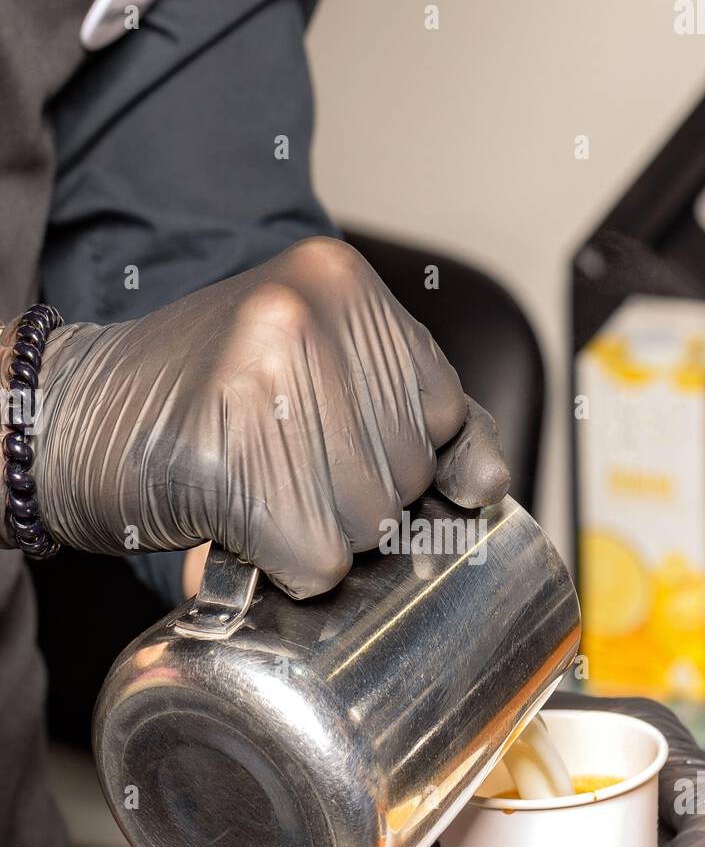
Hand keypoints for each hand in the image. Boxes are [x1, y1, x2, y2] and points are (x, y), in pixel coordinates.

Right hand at [7, 239, 509, 596]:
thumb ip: (419, 411)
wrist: (72, 415)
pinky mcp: (233, 461)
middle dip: (354, 495)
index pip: (445, 411)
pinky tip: (241, 524)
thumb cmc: (202, 397)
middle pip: (409, 473)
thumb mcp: (323, 370)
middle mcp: (311, 316)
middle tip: (279, 465)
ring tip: (257, 488)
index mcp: (342, 280)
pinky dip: (285, 567)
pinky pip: (319, 562)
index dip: (395, 452)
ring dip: (320, 533)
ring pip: (371, 524)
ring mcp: (269, 383)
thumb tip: (490, 481)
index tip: (330, 444)